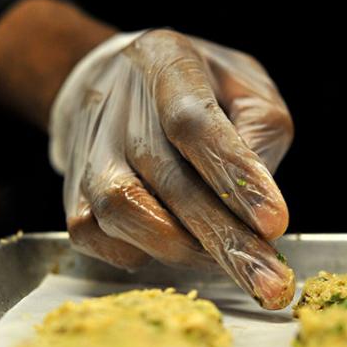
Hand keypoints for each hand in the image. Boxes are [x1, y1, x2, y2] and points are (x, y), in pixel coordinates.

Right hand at [50, 29, 294, 308]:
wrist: (117, 79)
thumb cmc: (200, 87)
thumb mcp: (247, 87)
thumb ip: (261, 133)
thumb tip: (259, 202)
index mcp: (169, 62)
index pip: (195, 123)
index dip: (234, 176)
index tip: (275, 225)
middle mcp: (120, 105)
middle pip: (169, 180)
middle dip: (226, 241)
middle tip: (271, 284)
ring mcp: (89, 149)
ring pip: (124, 212)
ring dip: (185, 250)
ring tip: (232, 260)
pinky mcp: (71, 188)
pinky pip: (96, 236)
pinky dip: (140, 254)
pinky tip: (178, 247)